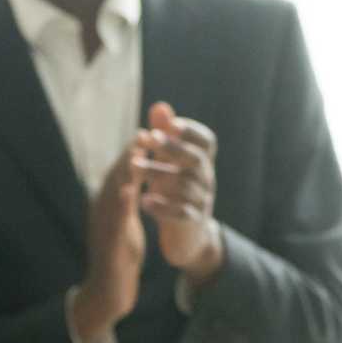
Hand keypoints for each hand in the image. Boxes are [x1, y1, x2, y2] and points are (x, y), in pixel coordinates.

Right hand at [75, 146, 145, 341]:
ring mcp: (103, 227)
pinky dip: (120, 204)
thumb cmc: (120, 255)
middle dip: (130, 153)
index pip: (122, 173)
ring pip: (113, 194)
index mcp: (110, 205)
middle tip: (145, 131)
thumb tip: (135, 176)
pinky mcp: (108, 245)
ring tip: (137, 153)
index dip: (134, 151)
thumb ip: (130, 199)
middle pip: (116, 177)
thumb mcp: (126, 222)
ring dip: (124, 172)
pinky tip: (129, 190)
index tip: (149, 131)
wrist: (108, 293)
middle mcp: (102, 211)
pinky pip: (114, 222)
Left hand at [137, 102, 223, 283]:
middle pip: (197, 160)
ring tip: (133, 166)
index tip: (172, 124)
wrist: (187, 236)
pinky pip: (181, 213)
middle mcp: (206, 180)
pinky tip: (144, 200)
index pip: (207, 142)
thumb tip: (160, 106)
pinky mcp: (192, 222)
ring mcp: (202, 202)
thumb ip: (165, 136)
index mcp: (202, 162)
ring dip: (157, 173)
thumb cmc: (174, 191)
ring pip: (184, 185)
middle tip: (149, 137)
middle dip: (173, 147)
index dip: (192, 131)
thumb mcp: (169, 163)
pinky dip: (163, 206)